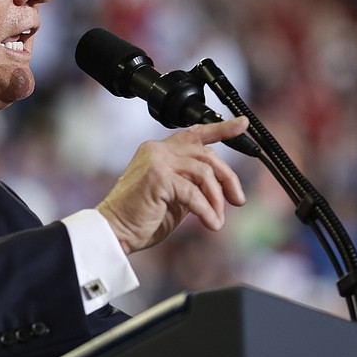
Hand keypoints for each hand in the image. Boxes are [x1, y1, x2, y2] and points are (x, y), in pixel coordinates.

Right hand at [96, 117, 248, 254]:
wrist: (115, 231)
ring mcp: (156, 161)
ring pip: (204, 172)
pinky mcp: (158, 177)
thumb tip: (218, 186)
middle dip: (228, 178)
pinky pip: (194, 193)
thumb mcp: (172, 195)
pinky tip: (211, 224)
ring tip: (217, 219)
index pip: (194, 133)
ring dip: (216, 199)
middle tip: (237, 200)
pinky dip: (207, 211)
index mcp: (158, 150)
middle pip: (207, 154)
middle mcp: (157, 150)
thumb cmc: (140, 217)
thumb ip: (190, 183)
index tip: (242, 125)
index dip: (221, 128)